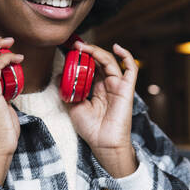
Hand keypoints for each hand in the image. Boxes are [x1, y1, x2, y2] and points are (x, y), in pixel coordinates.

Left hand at [66, 42, 138, 176]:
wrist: (103, 144)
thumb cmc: (90, 128)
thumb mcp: (73, 107)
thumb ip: (67, 91)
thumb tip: (59, 76)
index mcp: (96, 89)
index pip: (90, 68)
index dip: (82, 58)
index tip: (69, 50)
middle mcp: (107, 85)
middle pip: (99, 62)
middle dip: (87, 52)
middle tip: (74, 45)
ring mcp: (117, 86)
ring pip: (110, 62)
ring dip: (97, 52)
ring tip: (82, 47)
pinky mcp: (126, 90)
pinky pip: (131, 70)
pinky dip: (126, 56)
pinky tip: (116, 48)